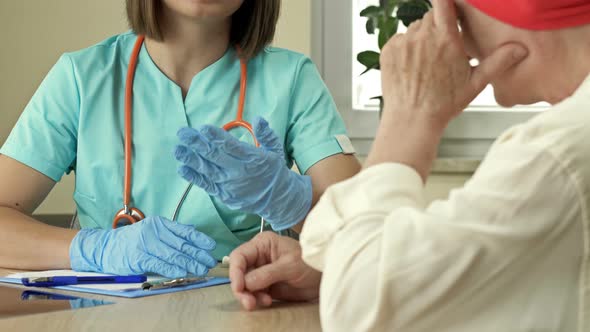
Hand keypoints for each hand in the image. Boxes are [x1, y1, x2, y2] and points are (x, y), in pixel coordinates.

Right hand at [69, 216, 216, 277]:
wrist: (105, 247)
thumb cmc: (132, 240)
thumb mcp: (152, 230)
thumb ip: (172, 231)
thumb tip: (193, 231)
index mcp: (159, 223)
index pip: (184, 230)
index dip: (199, 238)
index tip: (211, 246)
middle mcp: (154, 231)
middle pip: (181, 244)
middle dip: (198, 254)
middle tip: (209, 262)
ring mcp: (145, 243)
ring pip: (173, 255)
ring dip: (189, 263)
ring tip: (201, 269)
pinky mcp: (138, 257)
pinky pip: (160, 264)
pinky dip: (173, 269)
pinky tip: (183, 272)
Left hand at [174, 117, 311, 230]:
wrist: (277, 199)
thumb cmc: (274, 170)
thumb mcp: (276, 150)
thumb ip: (267, 134)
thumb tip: (258, 118)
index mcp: (253, 159)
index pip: (231, 146)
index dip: (216, 137)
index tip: (203, 128)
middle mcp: (239, 172)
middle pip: (215, 156)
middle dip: (197, 144)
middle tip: (183, 132)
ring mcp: (230, 185)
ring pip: (207, 170)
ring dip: (190, 159)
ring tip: (177, 149)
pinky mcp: (224, 195)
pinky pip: (206, 185)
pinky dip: (194, 177)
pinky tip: (182, 168)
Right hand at [229, 232, 320, 309]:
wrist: (324, 276)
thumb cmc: (311, 262)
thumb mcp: (290, 265)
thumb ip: (267, 273)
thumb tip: (246, 282)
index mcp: (262, 244)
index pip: (240, 256)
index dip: (235, 272)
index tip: (239, 287)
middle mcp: (259, 257)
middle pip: (239, 273)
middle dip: (242, 289)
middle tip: (249, 302)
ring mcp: (261, 272)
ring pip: (245, 286)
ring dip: (249, 296)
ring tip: (263, 302)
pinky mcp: (266, 286)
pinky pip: (254, 294)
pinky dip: (257, 300)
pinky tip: (267, 301)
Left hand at [367, 0, 526, 177]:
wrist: (412, 119)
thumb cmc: (444, 104)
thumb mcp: (475, 83)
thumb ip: (497, 61)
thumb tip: (520, 49)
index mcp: (446, 39)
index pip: (444, 3)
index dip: (447, 2)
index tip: (450, 8)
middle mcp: (423, 36)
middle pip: (430, 17)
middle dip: (437, 27)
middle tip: (442, 48)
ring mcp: (403, 43)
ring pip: (413, 28)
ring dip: (420, 38)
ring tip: (426, 61)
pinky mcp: (388, 51)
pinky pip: (399, 39)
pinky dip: (405, 48)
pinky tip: (412, 66)